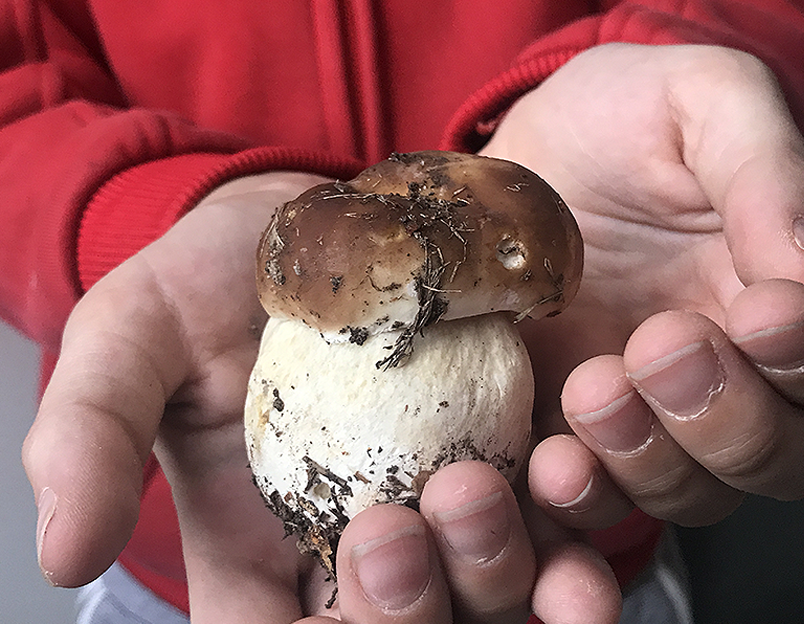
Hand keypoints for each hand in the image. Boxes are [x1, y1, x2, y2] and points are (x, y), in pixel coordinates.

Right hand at [21, 173, 620, 622]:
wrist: (302, 220)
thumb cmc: (206, 280)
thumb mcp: (129, 340)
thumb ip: (90, 435)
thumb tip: (62, 551)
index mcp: (261, 550)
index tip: (337, 590)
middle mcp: (356, 543)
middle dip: (418, 608)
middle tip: (404, 527)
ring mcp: (436, 496)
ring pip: (491, 587)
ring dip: (511, 572)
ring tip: (494, 501)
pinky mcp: (499, 441)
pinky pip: (549, 505)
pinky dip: (568, 507)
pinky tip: (566, 471)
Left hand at [481, 43, 803, 527]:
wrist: (524, 153)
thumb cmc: (621, 119)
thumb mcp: (703, 105)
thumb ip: (763, 175)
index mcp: (782, 301)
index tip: (765, 313)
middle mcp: (727, 374)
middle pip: (774, 456)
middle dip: (726, 420)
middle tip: (661, 347)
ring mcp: (645, 412)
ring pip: (688, 492)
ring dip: (646, 461)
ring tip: (593, 392)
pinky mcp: (564, 426)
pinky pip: (586, 496)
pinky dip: (576, 496)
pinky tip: (551, 462)